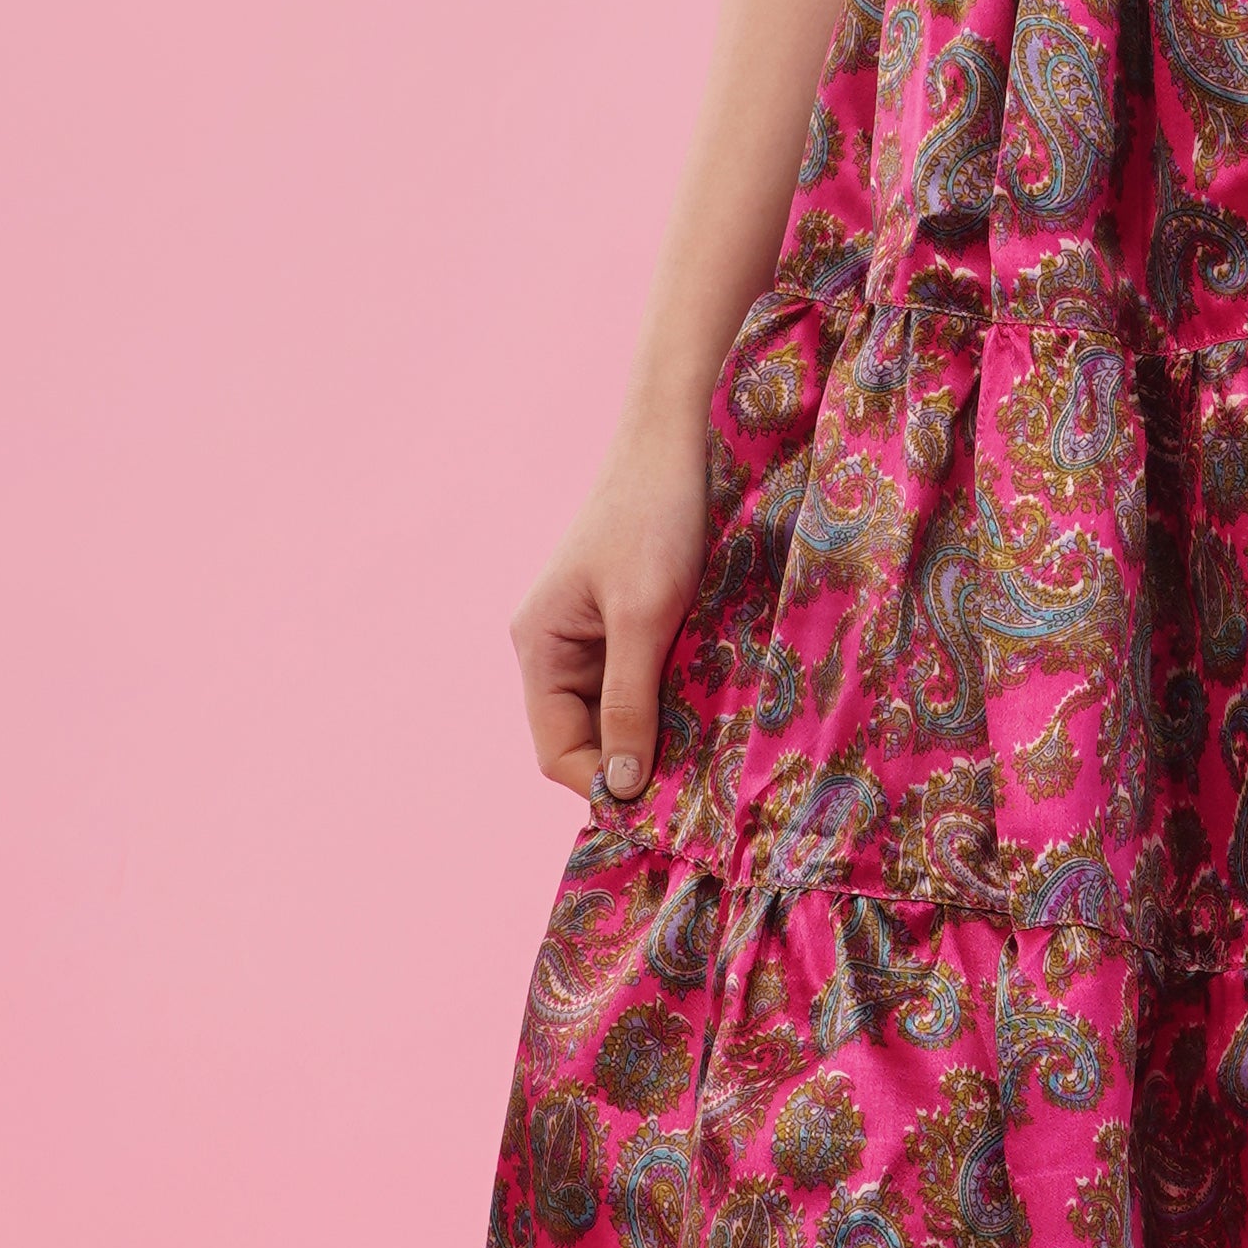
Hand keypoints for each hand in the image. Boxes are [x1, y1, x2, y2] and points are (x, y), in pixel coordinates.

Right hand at [512, 423, 706, 808]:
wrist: (675, 441)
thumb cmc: (653, 520)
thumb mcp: (643, 618)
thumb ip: (628, 703)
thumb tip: (621, 788)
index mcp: (539, 648)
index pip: (557, 751)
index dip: (605, 784)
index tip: (664, 806)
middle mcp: (555, 648)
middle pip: (585, 738)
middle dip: (635, 761)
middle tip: (698, 783)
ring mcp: (589, 635)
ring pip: (618, 713)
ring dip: (658, 731)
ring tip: (708, 745)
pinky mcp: (625, 621)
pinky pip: (640, 681)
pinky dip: (669, 699)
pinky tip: (708, 704)